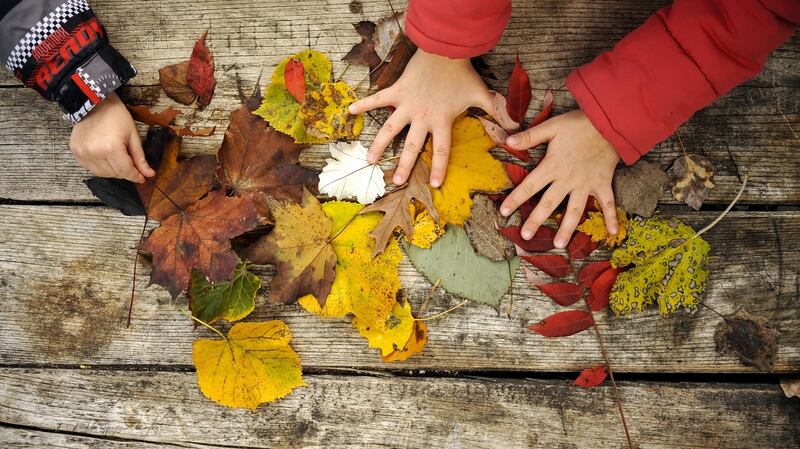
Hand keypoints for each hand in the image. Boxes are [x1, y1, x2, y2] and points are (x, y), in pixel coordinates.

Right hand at [69, 92, 154, 182]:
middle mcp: (94, 153)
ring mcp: (83, 153)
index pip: (126, 171)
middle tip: (131, 165)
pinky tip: (106, 157)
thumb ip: (140, 158)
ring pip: (102, 173)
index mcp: (111, 148)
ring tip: (118, 159)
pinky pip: (91, 168)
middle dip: (126, 172)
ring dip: (113, 171)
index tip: (142, 178)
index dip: (136, 176)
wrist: (95, 103)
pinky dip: (101, 167)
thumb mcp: (133, 136)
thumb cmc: (117, 116)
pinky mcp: (76, 152)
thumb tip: (149, 175)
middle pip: (115, 174)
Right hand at [348, 48, 493, 186]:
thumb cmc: (463, 74)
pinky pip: (377, 99)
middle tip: (397, 182)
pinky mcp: (397, 91)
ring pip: (390, 129)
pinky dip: (363, 104)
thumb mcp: (483, 95)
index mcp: (441, 121)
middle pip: (412, 147)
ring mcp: (407, 105)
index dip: (438, 168)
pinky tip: (349, 111)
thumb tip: (518, 127)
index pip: (441, 150)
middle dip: (405, 166)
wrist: (445, 50)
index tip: (434, 184)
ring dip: (379, 145)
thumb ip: (498, 113)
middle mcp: (422, 117)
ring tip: (370, 161)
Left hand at [499, 110, 619, 247]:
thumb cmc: (579, 124)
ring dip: (567, 228)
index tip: (503, 211)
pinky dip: (611, 218)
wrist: (610, 123)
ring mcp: (586, 184)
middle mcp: (568, 179)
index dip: (515, 198)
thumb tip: (508, 141)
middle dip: (536, 220)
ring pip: (575, 210)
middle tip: (525, 236)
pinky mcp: (603, 184)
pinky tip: (613, 233)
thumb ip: (530, 136)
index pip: (530, 186)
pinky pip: (608, 203)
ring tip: (559, 244)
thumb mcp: (552, 126)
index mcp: (553, 166)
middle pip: (549, 203)